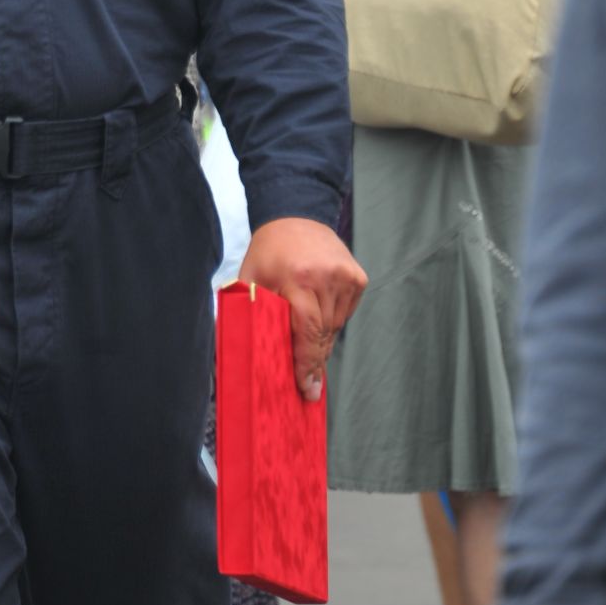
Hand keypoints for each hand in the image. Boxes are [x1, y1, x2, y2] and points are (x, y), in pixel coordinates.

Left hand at [239, 217, 365, 400]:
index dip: (307, 363)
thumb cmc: (269, 252)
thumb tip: (246, 354)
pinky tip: (318, 308)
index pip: (308, 330)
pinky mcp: (358, 277)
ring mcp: (347, 277)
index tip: (307, 389)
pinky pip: (345, 314)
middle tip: (307, 383)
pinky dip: (332, 319)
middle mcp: (327, 277)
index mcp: (298, 278)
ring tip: (306, 335)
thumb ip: (250, 313)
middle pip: (323, 333)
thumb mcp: (251, 279)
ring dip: (321, 338)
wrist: (296, 214)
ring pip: (336, 327)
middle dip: (313, 359)